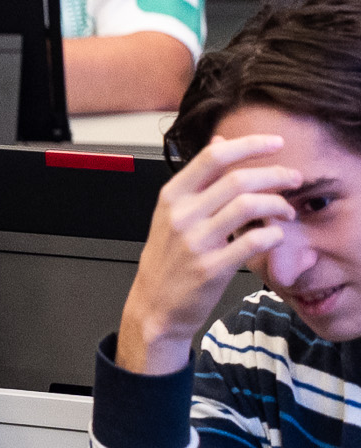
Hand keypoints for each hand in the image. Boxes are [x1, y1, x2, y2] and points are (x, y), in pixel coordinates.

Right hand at [117, 133, 296, 374]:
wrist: (153, 307)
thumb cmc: (167, 261)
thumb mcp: (172, 213)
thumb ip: (199, 178)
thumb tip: (219, 140)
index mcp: (172, 197)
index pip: (214, 156)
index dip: (250, 144)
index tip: (276, 143)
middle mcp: (181, 216)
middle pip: (238, 179)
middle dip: (275, 174)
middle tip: (293, 179)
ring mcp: (194, 243)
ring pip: (249, 206)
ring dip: (278, 204)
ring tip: (287, 211)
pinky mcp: (210, 269)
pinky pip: (254, 242)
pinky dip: (273, 235)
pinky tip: (275, 236)